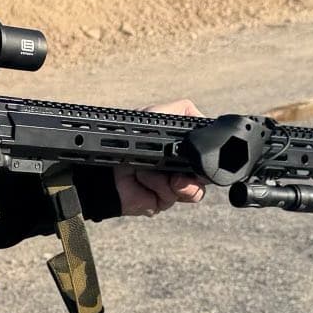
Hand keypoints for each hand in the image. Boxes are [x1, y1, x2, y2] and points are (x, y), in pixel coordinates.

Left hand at [113, 99, 208, 216]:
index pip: (206, 156)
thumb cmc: (126, 140)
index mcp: (182, 150)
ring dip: (171, 179)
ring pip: (194, 190)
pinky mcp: (162, 201)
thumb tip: (205, 121)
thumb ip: (182, 110)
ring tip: (151, 170)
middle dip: (193, 171)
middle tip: (174, 165)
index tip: (198, 152)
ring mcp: (173, 187)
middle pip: (206, 176)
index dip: (205, 156)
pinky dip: (158, 187)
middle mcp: (180, 168)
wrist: (105, 168)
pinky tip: (144, 180)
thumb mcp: (156, 114)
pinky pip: (173, 197)